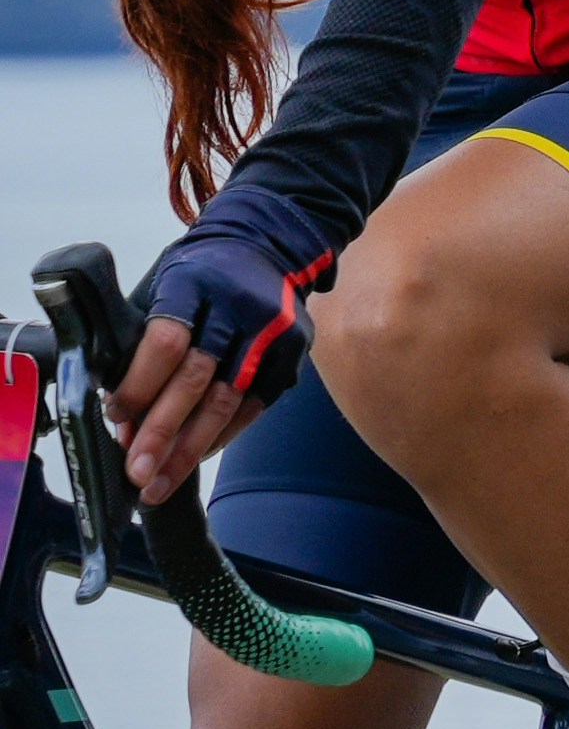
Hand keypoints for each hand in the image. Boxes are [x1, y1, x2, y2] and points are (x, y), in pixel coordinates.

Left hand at [124, 186, 342, 492]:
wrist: (270, 246)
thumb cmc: (201, 274)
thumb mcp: (162, 285)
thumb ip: (141, 341)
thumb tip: (122, 413)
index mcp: (195, 284)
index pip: (166, 341)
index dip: (139, 384)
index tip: (115, 416)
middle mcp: (239, 308)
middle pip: (197, 378)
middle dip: (163, 431)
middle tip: (137, 472)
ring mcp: (272, 333)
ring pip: (227, 400)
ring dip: (190, 448)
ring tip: (160, 482)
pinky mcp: (292, 355)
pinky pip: (252, 406)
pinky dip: (221, 435)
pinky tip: (195, 457)